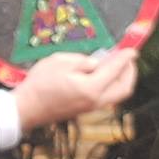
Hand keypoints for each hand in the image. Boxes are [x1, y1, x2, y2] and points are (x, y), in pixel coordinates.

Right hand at [12, 49, 138, 130]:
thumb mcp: (60, 62)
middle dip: (130, 72)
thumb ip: (83, 61)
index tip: (132, 49)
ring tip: (116, 64)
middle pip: (124, 88)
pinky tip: (102, 74)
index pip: (115, 70)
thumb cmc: (40, 83)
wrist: (26, 108)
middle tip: (128, 58)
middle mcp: (96, 101)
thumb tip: (96, 63)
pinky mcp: (85, 109)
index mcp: (91, 88)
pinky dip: (111, 85)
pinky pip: (106, 96)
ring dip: (121, 79)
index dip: (125, 58)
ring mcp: (91, 108)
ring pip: (117, 94)